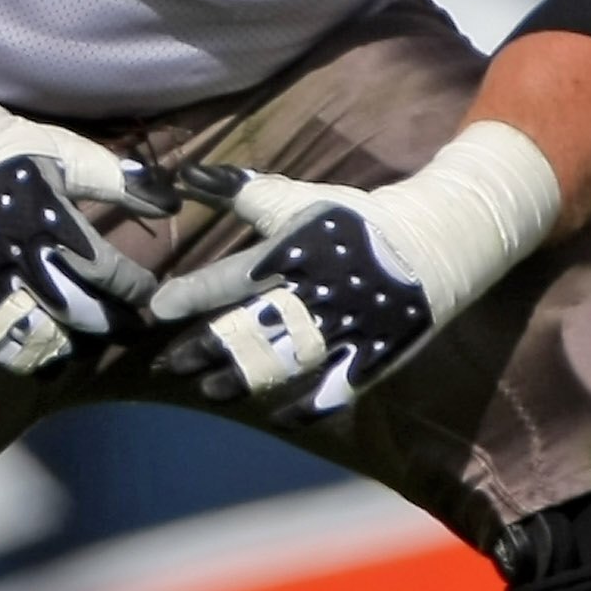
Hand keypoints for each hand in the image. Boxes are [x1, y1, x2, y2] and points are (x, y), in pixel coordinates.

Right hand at [0, 135, 170, 376]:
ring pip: (43, 338)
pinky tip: (40, 355)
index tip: (148, 292)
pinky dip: (22, 356)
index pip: (111, 274)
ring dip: (72, 346)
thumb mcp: (62, 152)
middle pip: (84, 314)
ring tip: (87, 342)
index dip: (136, 288)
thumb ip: (116, 179)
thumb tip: (169, 199)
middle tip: (129, 325)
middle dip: (113, 323)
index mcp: (56, 229)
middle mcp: (27, 266)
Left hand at [151, 171, 439, 419]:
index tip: (157, 310)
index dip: (190, 295)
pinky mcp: (370, 360)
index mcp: (293, 252)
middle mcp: (314, 295)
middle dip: (204, 349)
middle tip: (168, 364)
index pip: (230, 278)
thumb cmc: (354, 218)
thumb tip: (186, 175)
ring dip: (242, 380)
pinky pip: (332, 394)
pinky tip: (274, 415)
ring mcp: (344, 332)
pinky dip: (302, 408)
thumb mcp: (297, 199)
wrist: (433, 241)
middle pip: (250, 328)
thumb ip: (239, 191)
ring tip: (210, 391)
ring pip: (284, 365)